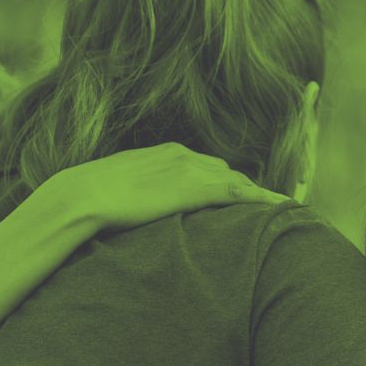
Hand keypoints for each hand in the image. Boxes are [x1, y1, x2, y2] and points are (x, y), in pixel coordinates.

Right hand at [33, 143, 288, 235]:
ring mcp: (192, 170)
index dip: (227, 183)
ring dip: (259, 197)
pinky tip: (281, 209)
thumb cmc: (92, 196)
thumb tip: (141, 204)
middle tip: (268, 208)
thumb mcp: (123, 186)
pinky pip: (240, 193)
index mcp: (168, 153)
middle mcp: (185, 155)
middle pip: (228, 173)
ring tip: (282, 213)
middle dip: (248, 190)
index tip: (241, 197)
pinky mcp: (196, 189)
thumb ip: (142, 189)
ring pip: (238, 182)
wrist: (83, 195)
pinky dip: (263, 200)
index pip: (209, 167)